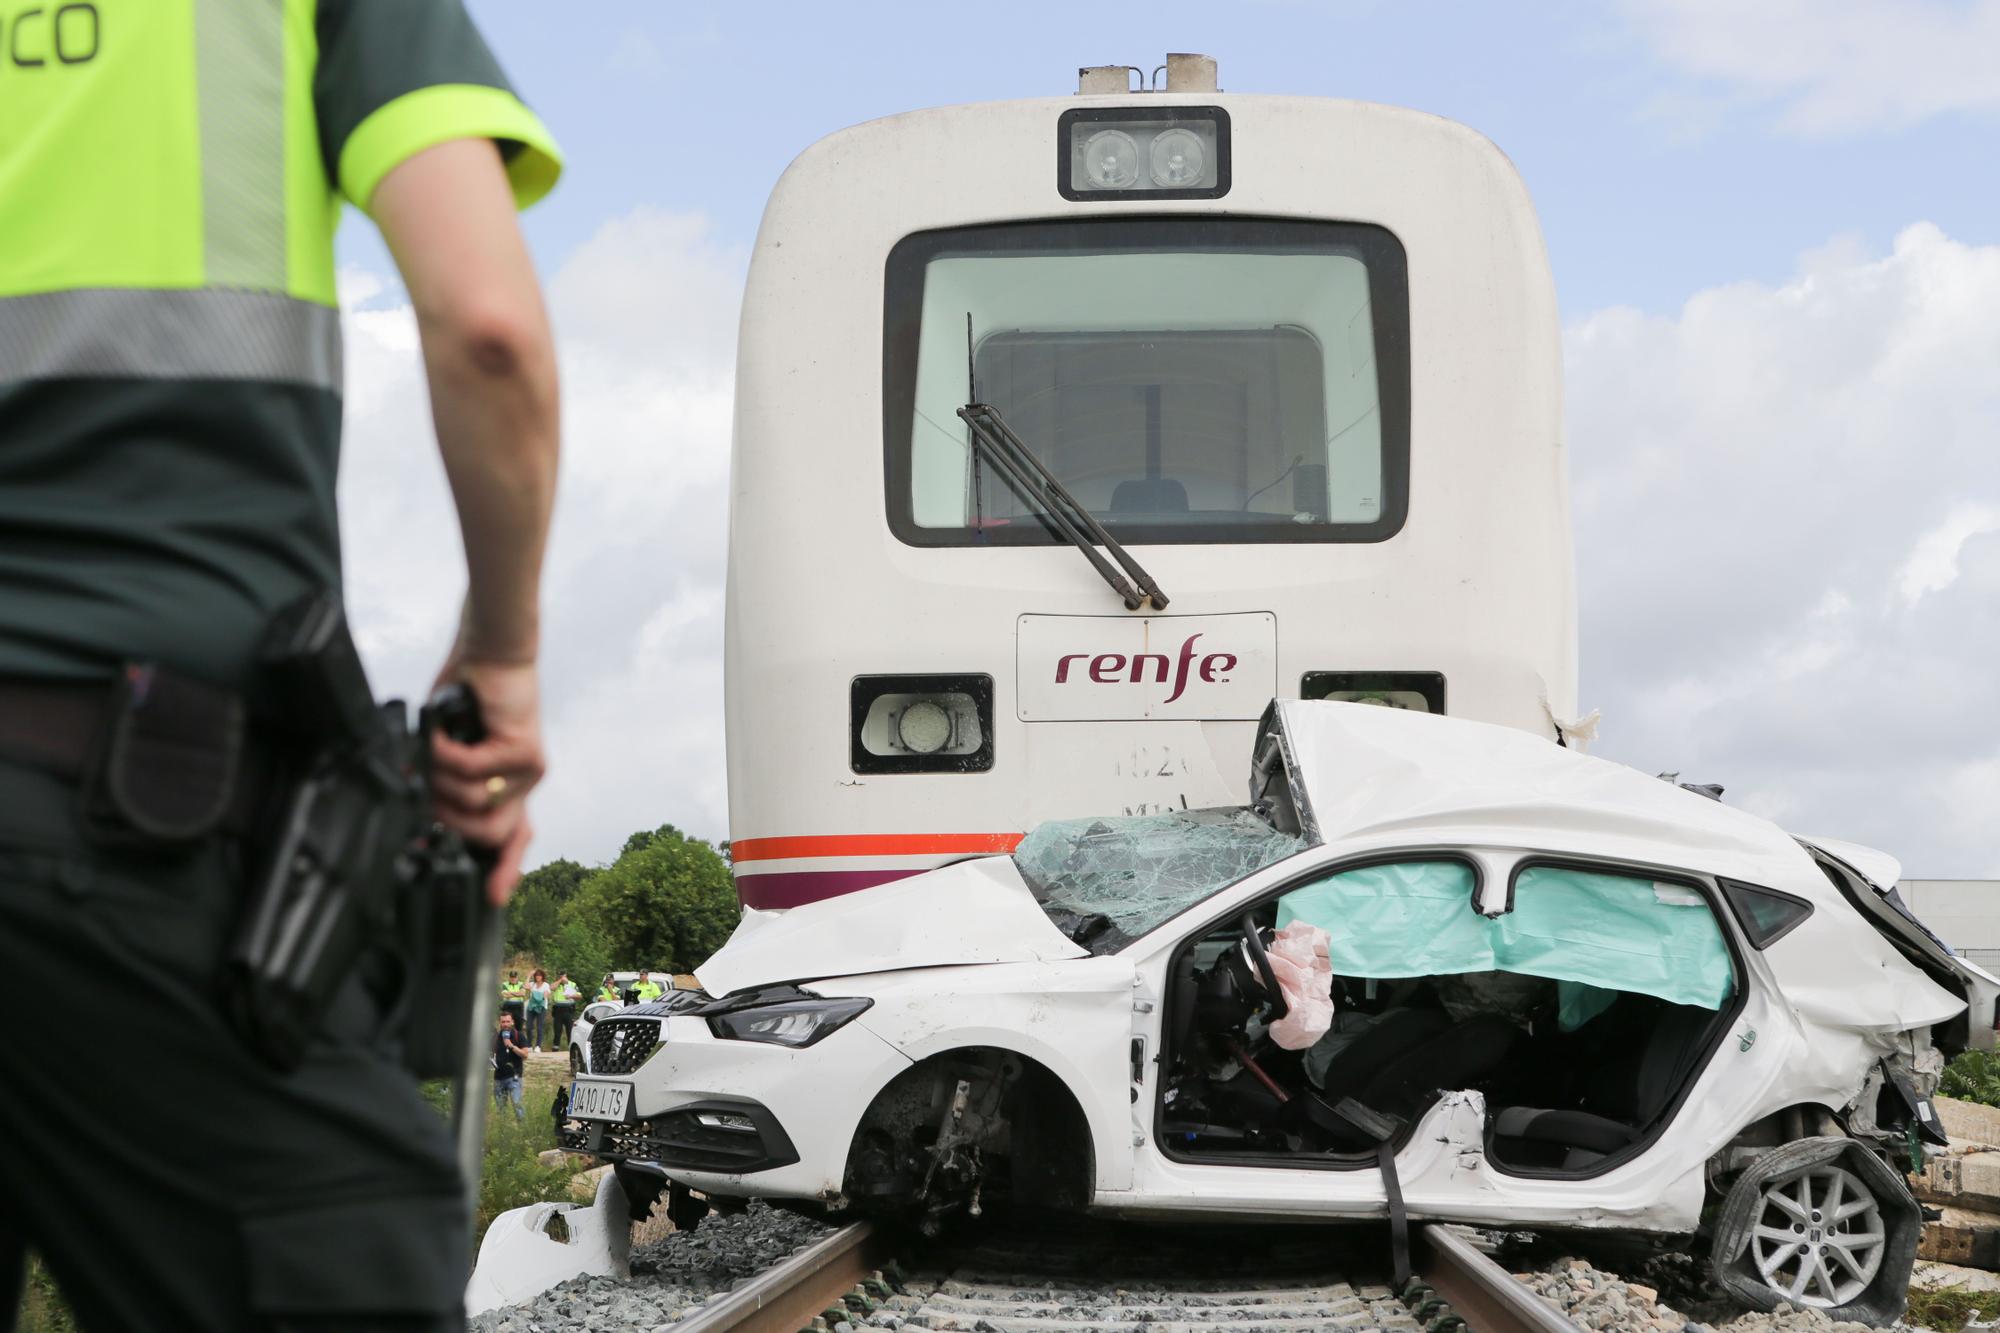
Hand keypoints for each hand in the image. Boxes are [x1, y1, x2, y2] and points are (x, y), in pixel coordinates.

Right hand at [429, 658, 544, 904]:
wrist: (490, 650)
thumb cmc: (466, 695)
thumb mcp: (446, 747)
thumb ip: (439, 780)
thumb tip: (416, 810)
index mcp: (507, 787)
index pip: (514, 839)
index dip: (504, 870)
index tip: (492, 898)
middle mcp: (523, 783)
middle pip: (491, 835)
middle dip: (449, 822)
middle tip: (427, 792)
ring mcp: (529, 770)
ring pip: (478, 804)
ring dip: (441, 780)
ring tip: (433, 750)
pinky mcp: (526, 751)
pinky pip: (473, 771)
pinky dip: (445, 753)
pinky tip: (442, 732)